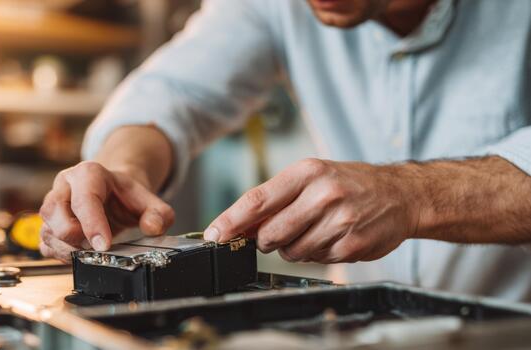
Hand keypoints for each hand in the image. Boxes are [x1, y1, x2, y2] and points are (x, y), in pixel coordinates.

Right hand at [39, 161, 174, 261]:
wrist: (114, 194)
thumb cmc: (126, 196)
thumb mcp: (150, 201)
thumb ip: (159, 214)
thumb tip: (153, 228)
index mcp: (88, 174)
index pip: (84, 199)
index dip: (93, 224)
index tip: (105, 245)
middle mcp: (64, 185)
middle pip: (54, 211)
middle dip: (75, 236)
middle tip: (98, 246)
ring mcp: (52, 204)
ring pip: (47, 229)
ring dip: (68, 248)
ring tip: (91, 251)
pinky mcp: (48, 224)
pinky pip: (45, 243)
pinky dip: (61, 255)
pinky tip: (80, 254)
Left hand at [203, 158, 417, 262]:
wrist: (399, 194)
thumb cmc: (349, 184)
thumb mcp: (312, 176)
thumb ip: (275, 198)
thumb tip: (239, 225)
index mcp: (308, 172)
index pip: (258, 200)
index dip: (230, 221)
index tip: (214, 235)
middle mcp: (323, 194)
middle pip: (270, 233)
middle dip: (266, 239)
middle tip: (279, 231)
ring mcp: (339, 221)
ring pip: (291, 252)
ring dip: (293, 247)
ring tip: (314, 229)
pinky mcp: (351, 245)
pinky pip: (315, 260)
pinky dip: (316, 254)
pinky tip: (331, 236)